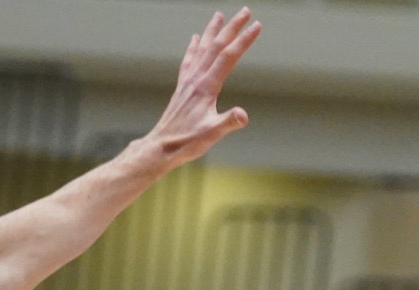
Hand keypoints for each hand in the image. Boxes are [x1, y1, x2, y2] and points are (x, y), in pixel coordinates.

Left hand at [146, 9, 260, 166]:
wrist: (161, 147)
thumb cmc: (187, 143)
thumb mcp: (211, 135)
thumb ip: (228, 123)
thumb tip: (243, 115)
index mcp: (206, 87)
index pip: (229, 57)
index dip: (244, 41)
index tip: (257, 26)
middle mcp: (196, 79)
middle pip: (216, 46)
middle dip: (232, 27)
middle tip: (245, 10)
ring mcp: (188, 81)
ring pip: (202, 48)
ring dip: (212, 30)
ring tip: (219, 15)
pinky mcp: (182, 87)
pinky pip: (189, 60)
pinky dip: (194, 46)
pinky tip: (195, 38)